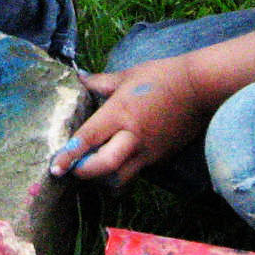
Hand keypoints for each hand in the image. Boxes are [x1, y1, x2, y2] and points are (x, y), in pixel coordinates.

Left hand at [46, 54, 210, 187]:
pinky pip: (136, 172)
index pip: (88, 139)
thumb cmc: (162, 76)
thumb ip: (100, 82)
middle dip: (84, 172)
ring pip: (121, 178)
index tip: (55, 168)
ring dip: (103, 178)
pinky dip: (121, 173)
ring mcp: (148, 150)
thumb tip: (80, 79)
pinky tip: (115, 163)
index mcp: (120, 113)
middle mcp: (132, 136)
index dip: (69, 155)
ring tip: (93, 169)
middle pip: (104, 167)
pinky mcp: (159, 157)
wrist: (199, 88)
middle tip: (73, 168)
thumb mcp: (127, 75)